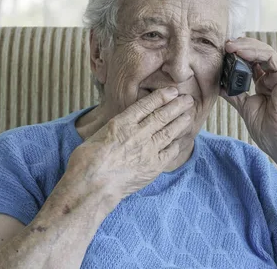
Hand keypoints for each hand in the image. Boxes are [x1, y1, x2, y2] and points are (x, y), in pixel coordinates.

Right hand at [68, 88, 193, 199]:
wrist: (92, 185)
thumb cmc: (87, 161)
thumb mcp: (98, 135)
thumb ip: (115, 129)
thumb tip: (122, 125)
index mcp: (122, 122)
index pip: (146, 105)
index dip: (161, 97)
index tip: (172, 91)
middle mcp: (138, 133)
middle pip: (162, 115)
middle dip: (177, 106)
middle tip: (188, 99)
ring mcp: (148, 150)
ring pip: (169, 131)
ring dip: (180, 122)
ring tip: (189, 114)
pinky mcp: (153, 167)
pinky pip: (169, 152)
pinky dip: (176, 144)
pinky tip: (181, 139)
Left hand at [220, 38, 276, 164]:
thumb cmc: (267, 129)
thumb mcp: (245, 107)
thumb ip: (235, 95)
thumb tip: (220, 85)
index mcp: (264, 84)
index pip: (251, 62)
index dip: (237, 55)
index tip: (222, 53)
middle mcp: (272, 77)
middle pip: (257, 54)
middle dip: (240, 47)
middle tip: (224, 45)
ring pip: (263, 51)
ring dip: (245, 46)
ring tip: (230, 46)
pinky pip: (270, 57)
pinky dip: (255, 52)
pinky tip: (241, 52)